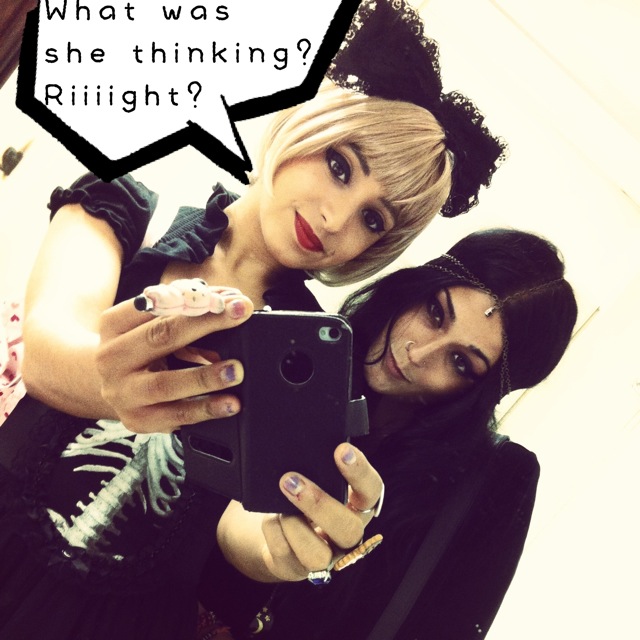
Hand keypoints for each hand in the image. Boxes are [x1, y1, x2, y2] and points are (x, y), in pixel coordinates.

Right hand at [96, 285, 253, 432]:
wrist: (111, 389)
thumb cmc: (142, 350)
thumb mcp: (151, 327)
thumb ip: (185, 313)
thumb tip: (229, 304)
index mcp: (113, 325)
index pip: (155, 305)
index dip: (195, 299)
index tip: (230, 298)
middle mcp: (111, 357)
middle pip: (162, 336)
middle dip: (207, 324)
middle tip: (240, 315)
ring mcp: (122, 392)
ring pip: (166, 383)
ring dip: (205, 377)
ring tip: (236, 371)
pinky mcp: (138, 420)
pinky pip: (176, 415)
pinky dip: (206, 409)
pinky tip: (229, 403)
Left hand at [260, 443, 383, 580]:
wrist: (280, 528)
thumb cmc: (305, 494)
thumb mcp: (318, 479)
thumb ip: (319, 467)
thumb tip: (302, 446)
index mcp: (358, 507)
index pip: (372, 490)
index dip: (360, 472)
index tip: (341, 449)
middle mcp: (346, 536)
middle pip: (348, 530)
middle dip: (319, 504)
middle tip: (291, 479)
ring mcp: (323, 558)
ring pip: (317, 555)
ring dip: (294, 525)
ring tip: (279, 506)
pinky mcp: (295, 569)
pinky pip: (285, 555)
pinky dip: (274, 532)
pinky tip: (271, 517)